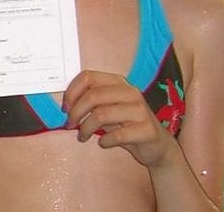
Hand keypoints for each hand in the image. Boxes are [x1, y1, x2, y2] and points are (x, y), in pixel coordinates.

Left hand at [62, 70, 177, 166]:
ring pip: (101, 115)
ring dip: (86, 129)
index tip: (65, 108)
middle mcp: (131, 92)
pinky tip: (103, 143)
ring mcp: (140, 110)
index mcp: (119, 83)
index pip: (88, 77)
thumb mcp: (109, 109)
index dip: (71, 92)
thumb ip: (92, 103)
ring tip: (83, 137)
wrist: (157, 145)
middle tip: (70, 125)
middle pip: (93, 96)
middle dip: (75, 113)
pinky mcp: (146, 129)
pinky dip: (104, 141)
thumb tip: (67, 106)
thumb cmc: (128, 125)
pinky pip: (116, 135)